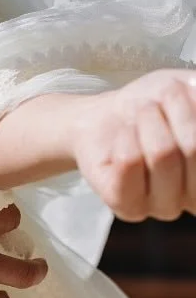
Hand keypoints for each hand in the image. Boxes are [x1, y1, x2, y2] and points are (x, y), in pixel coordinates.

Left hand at [70, 70, 195, 221]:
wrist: (109, 115)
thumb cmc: (159, 105)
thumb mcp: (193, 90)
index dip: (194, 113)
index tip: (187, 92)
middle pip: (194, 146)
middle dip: (177, 110)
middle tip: (162, 101)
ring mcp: (164, 207)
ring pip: (162, 152)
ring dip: (149, 119)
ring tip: (143, 114)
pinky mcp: (127, 207)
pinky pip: (130, 161)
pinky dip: (126, 135)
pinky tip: (124, 135)